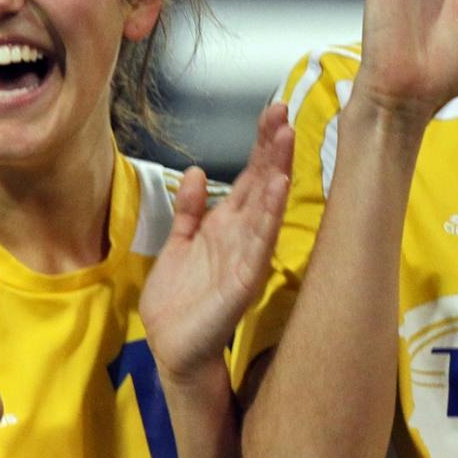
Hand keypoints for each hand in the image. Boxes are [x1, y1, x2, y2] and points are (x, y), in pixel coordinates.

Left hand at [140, 103, 294, 381]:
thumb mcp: (179, 243)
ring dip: (277, 171)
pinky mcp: (245, 278)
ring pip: (266, 205)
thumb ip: (189, 210)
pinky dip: (269, 213)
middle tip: (283, 111)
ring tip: (286, 137)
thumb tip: (197, 172)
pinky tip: (278, 187)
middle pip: (262, 182)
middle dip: (272, 147)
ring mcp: (248, 255)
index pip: (250, 177)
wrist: (172, 347)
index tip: (272, 111)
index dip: (260, 145)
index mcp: (227, 225)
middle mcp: (243, 235)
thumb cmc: (179, 301)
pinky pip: (259, 241)